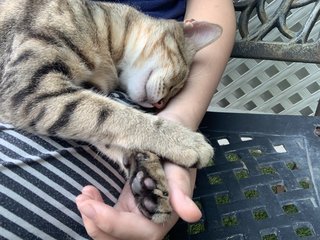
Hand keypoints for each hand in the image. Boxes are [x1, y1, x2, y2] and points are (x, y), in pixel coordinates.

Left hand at [76, 163, 200, 239]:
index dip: (109, 222)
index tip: (88, 204)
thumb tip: (192, 215)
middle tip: (83, 198)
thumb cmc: (173, 155)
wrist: (167, 145)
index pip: (134, 231)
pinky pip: (107, 221)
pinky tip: (90, 194)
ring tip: (85, 194)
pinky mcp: (127, 210)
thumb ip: (182, 192)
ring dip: (92, 219)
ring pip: (109, 234)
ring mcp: (136, 218)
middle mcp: (149, 223)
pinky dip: (95, 213)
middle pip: (118, 239)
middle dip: (96, 224)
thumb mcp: (179, 169)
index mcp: (163, 217)